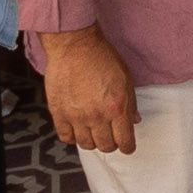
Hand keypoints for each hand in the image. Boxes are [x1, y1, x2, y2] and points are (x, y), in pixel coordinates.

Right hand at [42, 27, 140, 154]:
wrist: (74, 45)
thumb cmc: (101, 57)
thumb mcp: (125, 78)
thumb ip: (130, 103)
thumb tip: (134, 121)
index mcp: (117, 108)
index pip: (125, 142)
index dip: (127, 147)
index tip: (126, 145)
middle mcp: (97, 116)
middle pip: (105, 146)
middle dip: (111, 144)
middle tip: (110, 135)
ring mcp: (76, 116)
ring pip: (86, 144)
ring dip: (92, 140)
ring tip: (92, 131)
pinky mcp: (58, 112)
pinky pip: (66, 137)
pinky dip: (72, 136)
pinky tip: (76, 128)